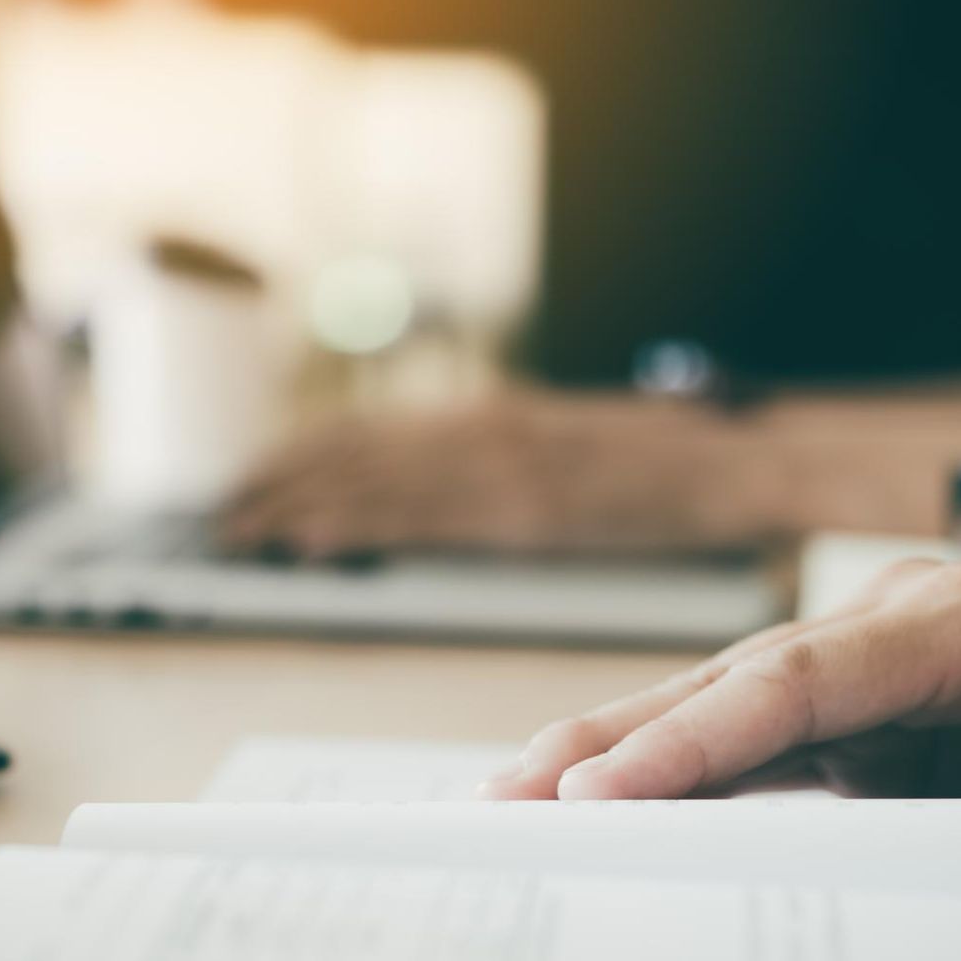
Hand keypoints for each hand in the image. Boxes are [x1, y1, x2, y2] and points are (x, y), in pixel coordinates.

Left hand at [218, 393, 785, 558]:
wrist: (739, 457)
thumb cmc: (666, 463)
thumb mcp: (571, 452)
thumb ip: (511, 468)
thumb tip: (458, 496)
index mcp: (494, 419)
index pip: (374, 435)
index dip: (305, 457)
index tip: (251, 482)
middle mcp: (483, 430)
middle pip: (355, 453)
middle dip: (281, 481)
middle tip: (222, 514)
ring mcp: (498, 465)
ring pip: (371, 479)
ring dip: (294, 503)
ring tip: (238, 530)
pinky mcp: (518, 507)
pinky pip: (414, 517)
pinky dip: (350, 525)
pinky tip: (302, 541)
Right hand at [480, 561, 960, 799]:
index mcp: (956, 618)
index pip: (798, 681)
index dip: (698, 737)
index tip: (606, 790)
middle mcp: (887, 626)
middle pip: (726, 681)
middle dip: (610, 737)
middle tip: (504, 793)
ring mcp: (863, 663)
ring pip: (717, 704)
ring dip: (616, 750)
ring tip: (514, 797)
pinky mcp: (856, 710)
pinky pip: (748, 738)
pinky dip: (671, 767)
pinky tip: (604, 800)